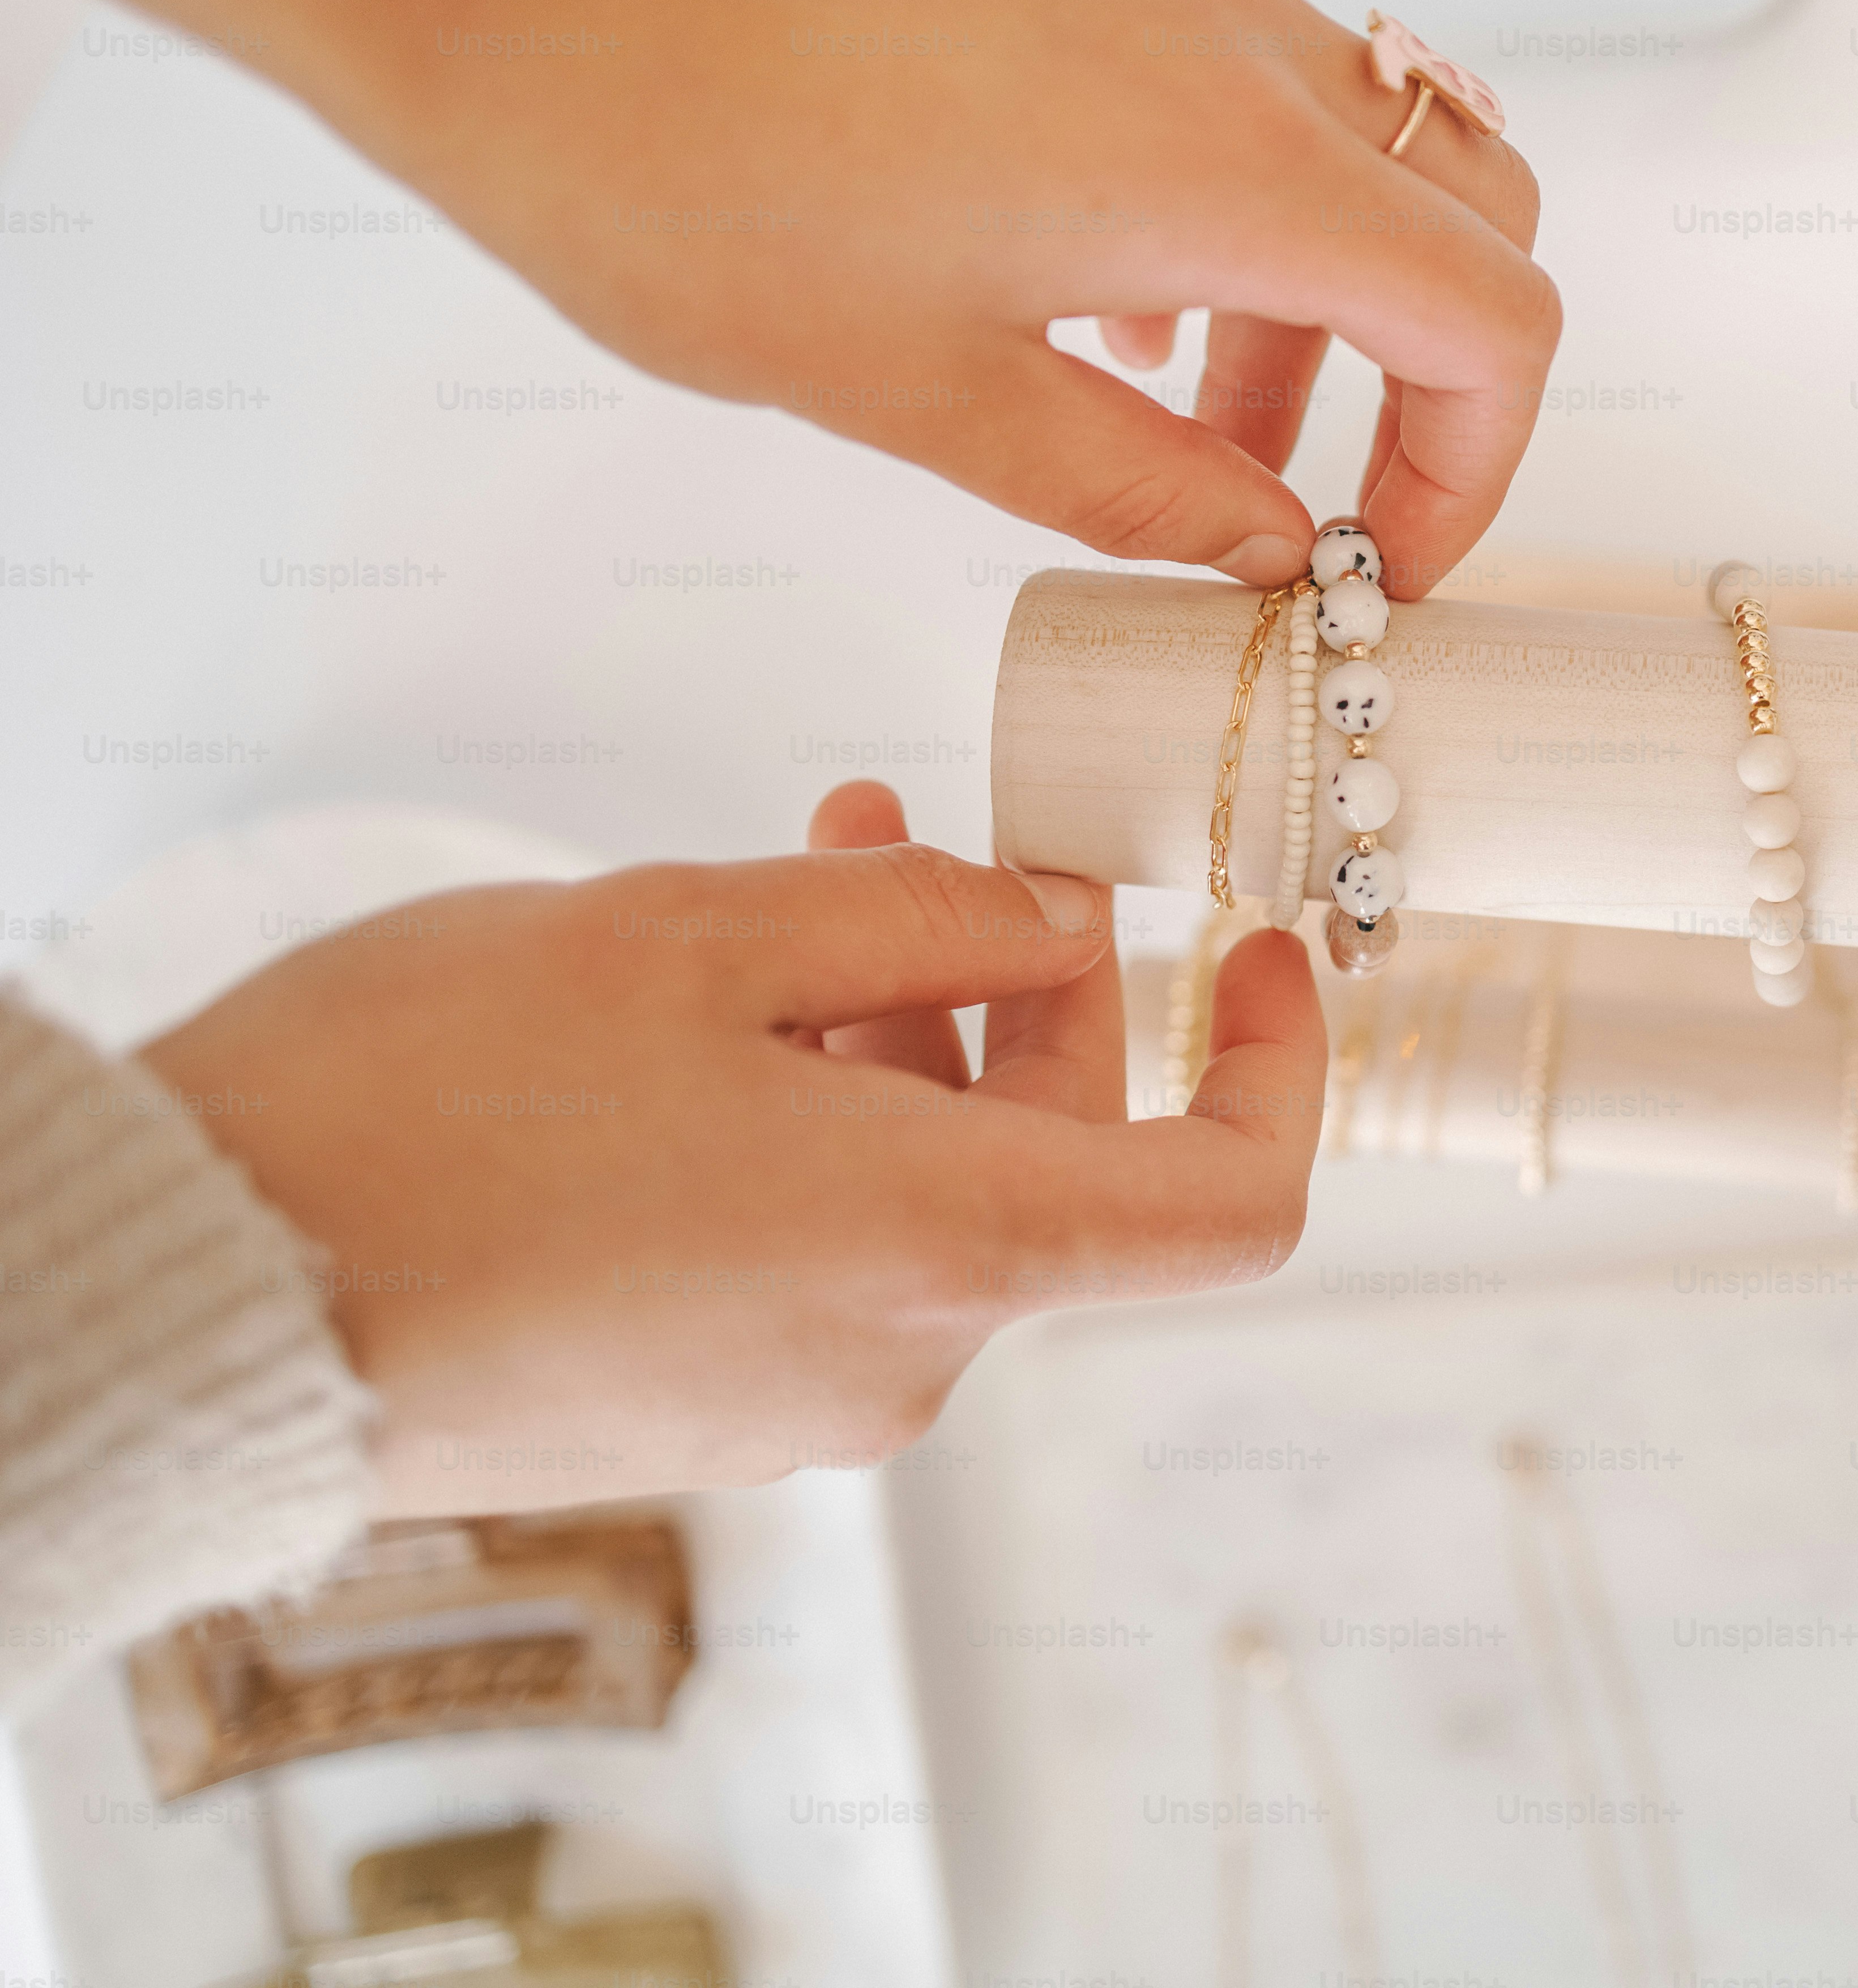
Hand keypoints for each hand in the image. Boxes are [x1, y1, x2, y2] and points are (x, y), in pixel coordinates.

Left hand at [0, 0, 1557, 595]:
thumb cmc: (678, 165)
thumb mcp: (923, 391)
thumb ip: (1134, 484)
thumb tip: (1256, 552)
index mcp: (1225, 159)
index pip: (1493, 321)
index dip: (1473, 473)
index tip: (1374, 569)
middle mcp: (1231, 41)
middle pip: (1468, 214)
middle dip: (1428, 386)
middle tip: (1307, 509)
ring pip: (1355, 152)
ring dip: (1321, 308)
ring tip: (1182, 429)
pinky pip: (1240, 90)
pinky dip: (1234, 217)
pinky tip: (1099, 308)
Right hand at [137, 783, 1324, 1514]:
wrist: (195, 1297)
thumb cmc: (427, 1110)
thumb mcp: (698, 938)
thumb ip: (922, 919)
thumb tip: (1060, 921)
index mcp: (943, 1250)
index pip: (1229, 1205)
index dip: (1282, 1070)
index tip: (1264, 946)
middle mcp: (898, 1357)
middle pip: (1061, 1164)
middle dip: (1023, 983)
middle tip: (926, 829)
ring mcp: (790, 1401)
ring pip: (926, 1186)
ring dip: (899, 1027)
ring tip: (803, 867)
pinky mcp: (691, 1408)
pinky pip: (823, 1245)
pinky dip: (820, 1115)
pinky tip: (716, 1004)